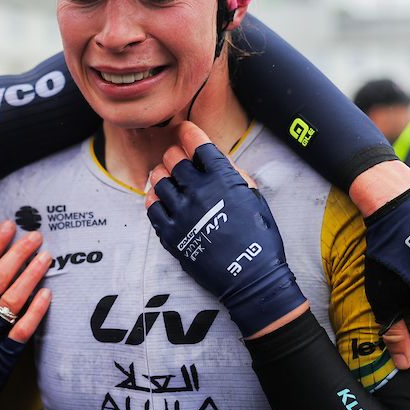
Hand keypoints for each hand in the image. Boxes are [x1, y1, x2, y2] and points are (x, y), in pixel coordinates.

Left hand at [145, 122, 307, 337]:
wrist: (251, 278)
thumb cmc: (259, 237)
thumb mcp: (253, 196)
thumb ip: (232, 173)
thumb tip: (213, 157)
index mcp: (222, 178)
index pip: (197, 142)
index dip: (188, 132)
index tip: (185, 131)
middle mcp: (198, 191)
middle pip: (173, 158)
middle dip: (175, 155)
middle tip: (178, 161)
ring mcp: (181, 212)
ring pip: (158, 179)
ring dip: (162, 175)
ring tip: (168, 180)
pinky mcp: (170, 233)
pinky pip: (151, 207)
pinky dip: (153, 199)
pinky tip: (161, 200)